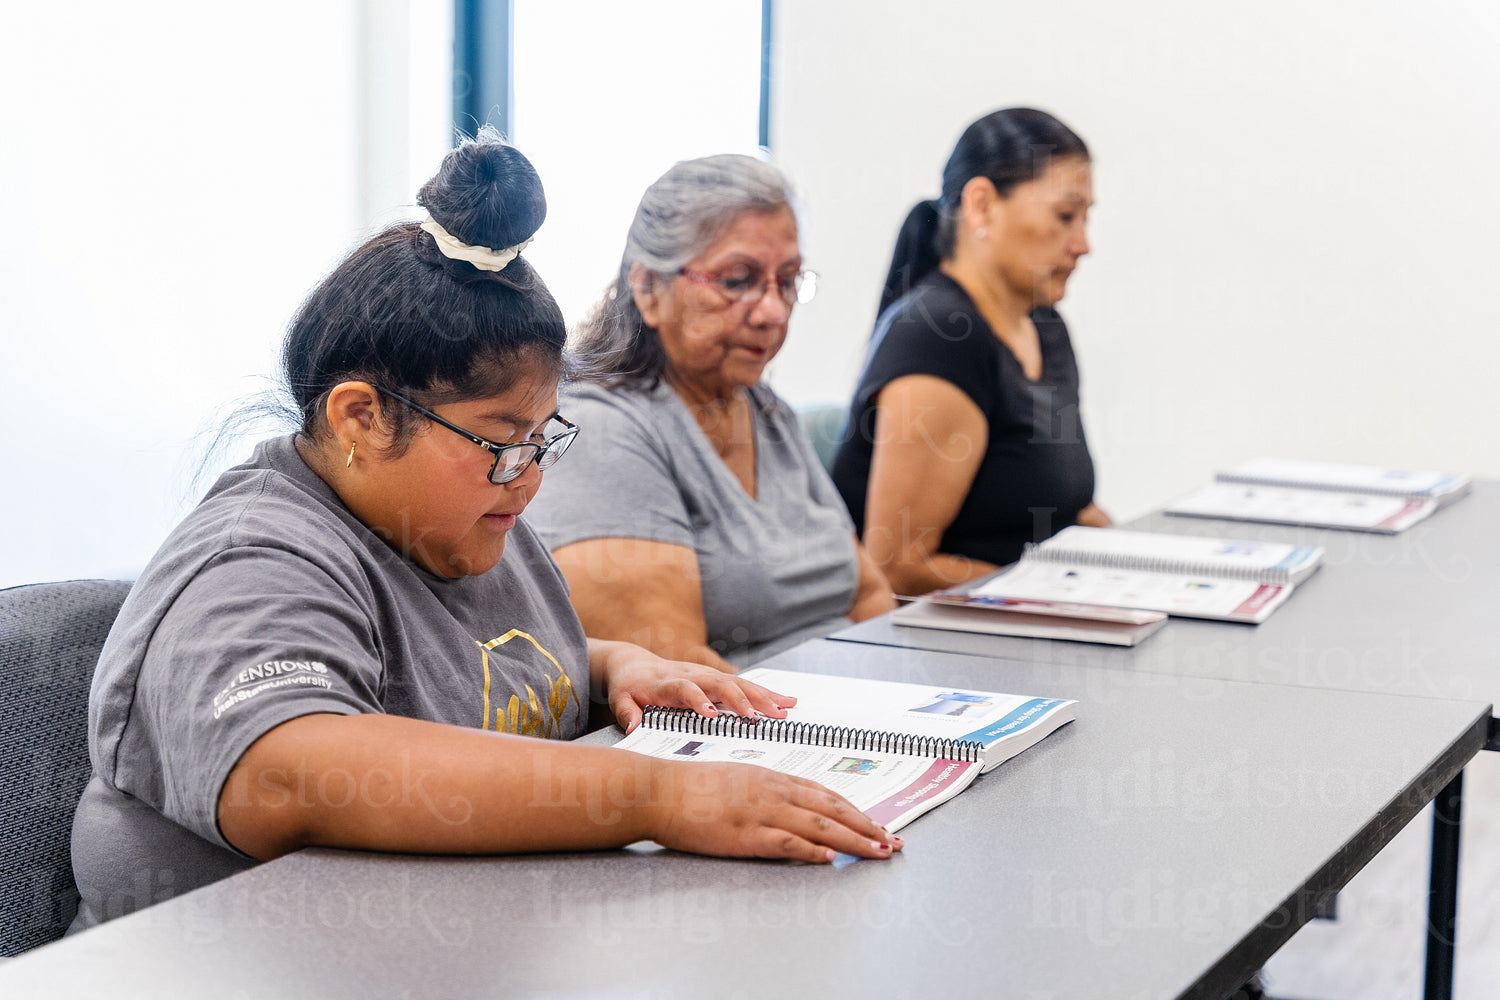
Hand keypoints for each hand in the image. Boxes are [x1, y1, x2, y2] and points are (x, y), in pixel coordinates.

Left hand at [594, 640, 796, 731]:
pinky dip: (767, 694)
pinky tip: (788, 702)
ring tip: (786, 711)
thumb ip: (627, 712)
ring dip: (763, 697)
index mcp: (668, 683)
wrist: (634, 663)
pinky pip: (745, 686)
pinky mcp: (717, 680)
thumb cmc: (629, 686)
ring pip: (739, 683)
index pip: (686, 689)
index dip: (699, 700)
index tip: (712, 715)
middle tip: (765, 717)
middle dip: (744, 701)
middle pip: (722, 685)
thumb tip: (633, 728)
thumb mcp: (620, 699)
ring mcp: (707, 676)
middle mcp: (693, 676)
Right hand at [646, 759, 902, 862]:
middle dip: (867, 825)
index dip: (854, 810)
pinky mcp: (745, 833)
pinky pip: (786, 843)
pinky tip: (830, 859)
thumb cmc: (691, 786)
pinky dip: (811, 851)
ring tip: (878, 851)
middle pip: (832, 809)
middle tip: (893, 840)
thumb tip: (788, 806)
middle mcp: (773, 790)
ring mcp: (761, 811)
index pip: (824, 794)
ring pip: (819, 826)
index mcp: (770, 777)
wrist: (659, 790)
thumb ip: (764, 790)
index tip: (876, 822)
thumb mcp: (735, 779)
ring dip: (854, 840)